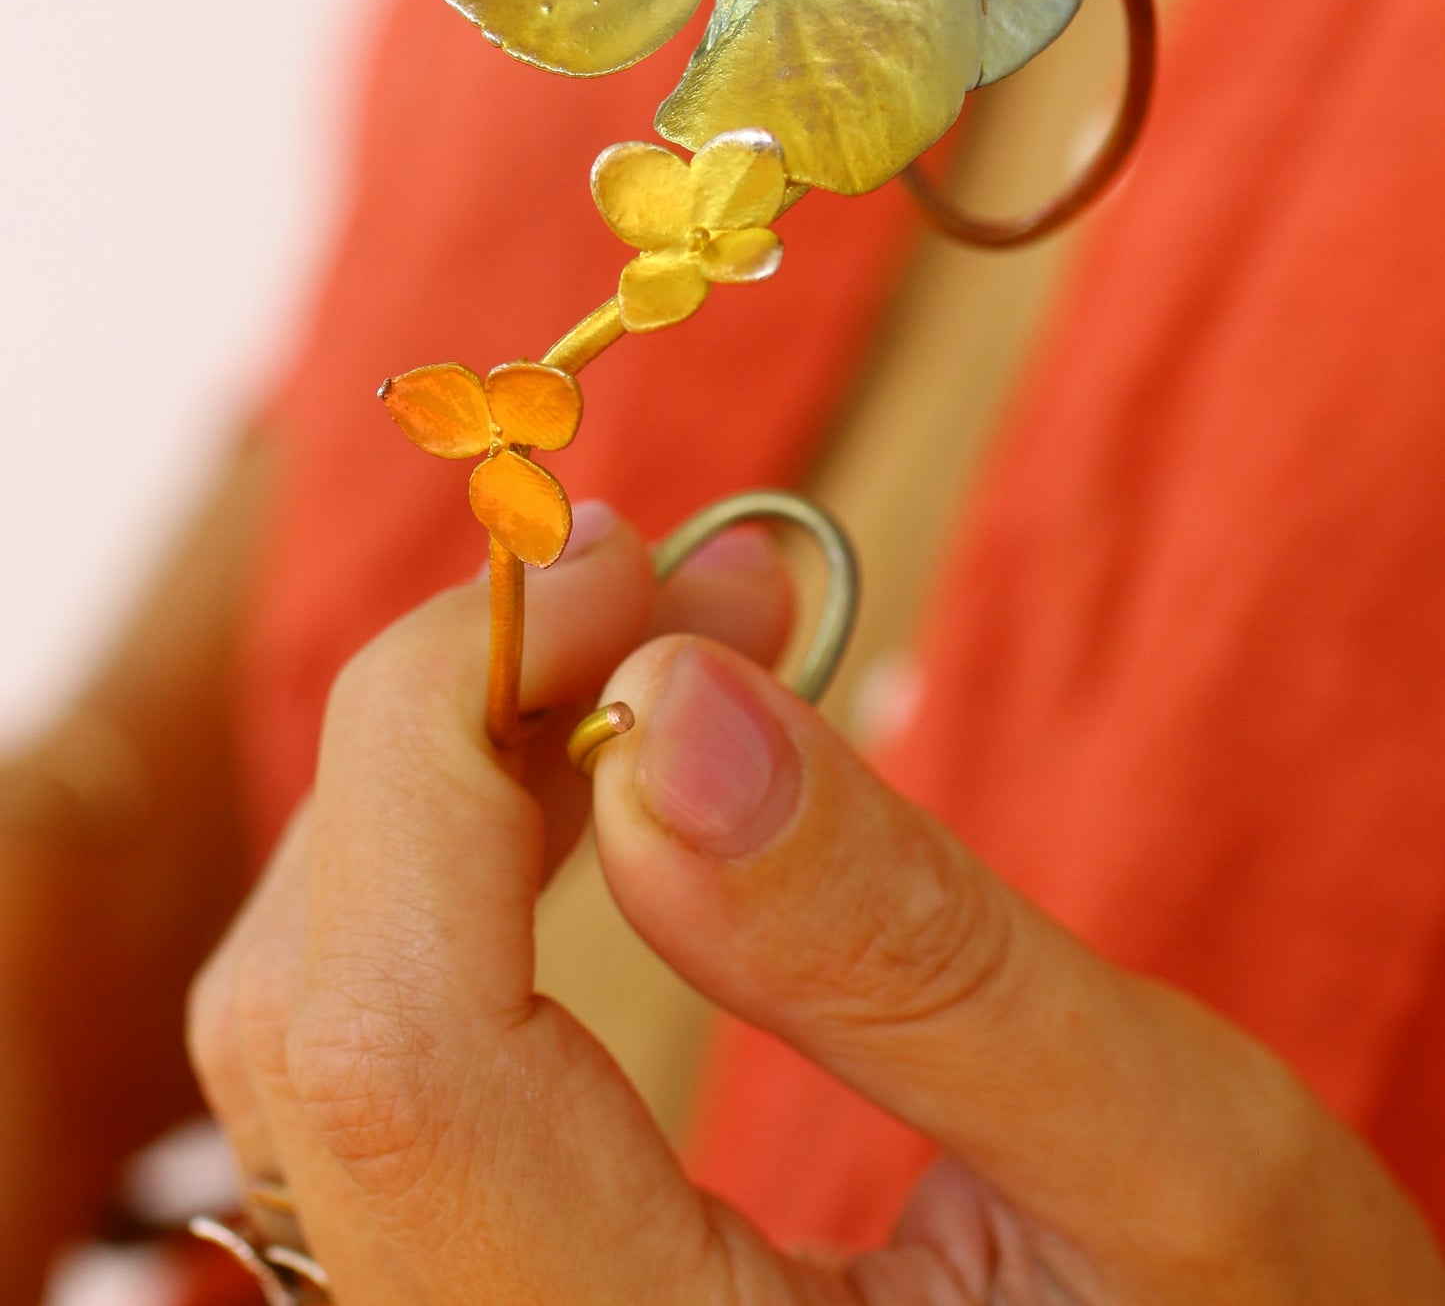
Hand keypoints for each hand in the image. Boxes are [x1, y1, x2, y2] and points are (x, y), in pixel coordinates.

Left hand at [189, 513, 1444, 1303]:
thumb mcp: (1174, 1169)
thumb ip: (902, 952)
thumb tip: (671, 701)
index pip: (385, 1044)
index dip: (447, 739)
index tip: (614, 567)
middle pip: (318, 1011)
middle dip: (474, 721)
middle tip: (680, 582)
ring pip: (325, 1020)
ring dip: (473, 776)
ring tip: (670, 647)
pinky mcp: (511, 1287)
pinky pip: (395, 1055)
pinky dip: (477, 868)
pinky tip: (606, 781)